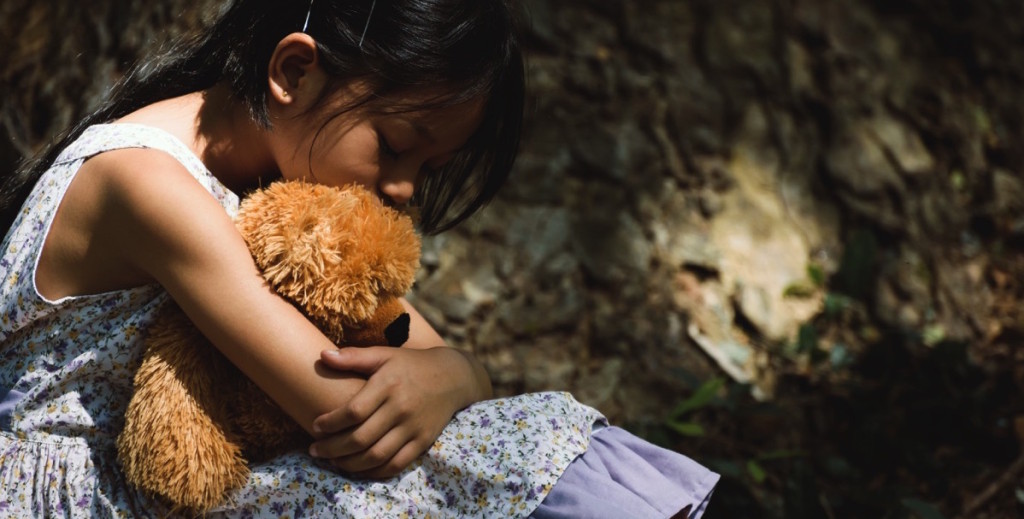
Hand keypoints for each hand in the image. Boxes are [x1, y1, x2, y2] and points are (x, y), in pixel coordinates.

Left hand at [307, 346, 483, 478]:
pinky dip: (374, 471)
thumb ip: (354, 356)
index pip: (353, 411)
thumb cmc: (411, 364)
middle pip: (360, 438)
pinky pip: (396, 464)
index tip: (316, 427)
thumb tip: (323, 356)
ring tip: (333, 461)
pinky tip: (359, 468)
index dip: (331, 423)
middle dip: (332, 449)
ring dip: (349, 464)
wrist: (453, 377)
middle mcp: (401, 407)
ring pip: (376, 456)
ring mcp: (413, 427)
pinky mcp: (423, 441)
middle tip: (315, 450)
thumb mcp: (385, 354)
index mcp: (388, 384)